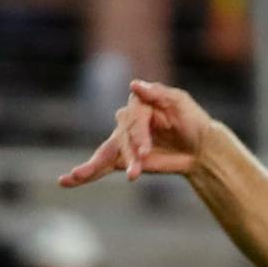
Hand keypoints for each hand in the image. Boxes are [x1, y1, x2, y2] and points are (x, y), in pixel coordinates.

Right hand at [60, 79, 212, 186]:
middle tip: (135, 174)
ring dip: (93, 166)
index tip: (145, 153)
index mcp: (138, 104)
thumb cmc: (192, 120)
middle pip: (120, 139)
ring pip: (106, 153)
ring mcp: (123, 141)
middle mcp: (126, 120)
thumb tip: (134, 85)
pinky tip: (67, 181)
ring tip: (76, 176)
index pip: (132, 121)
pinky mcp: (123, 158)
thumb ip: (159, 94)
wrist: (200, 147)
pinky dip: (86, 173)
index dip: (138, 137)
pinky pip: (102, 166)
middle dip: (127, 156)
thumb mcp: (181, 103)